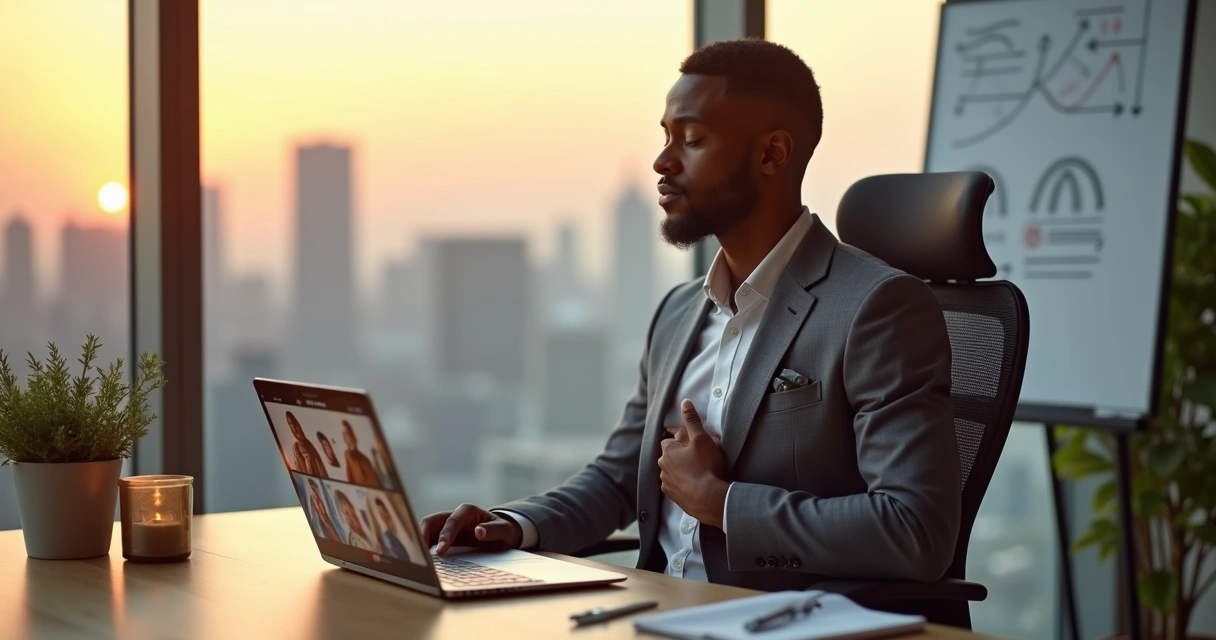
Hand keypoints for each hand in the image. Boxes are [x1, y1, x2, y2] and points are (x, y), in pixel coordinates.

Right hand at [419, 504, 523, 554]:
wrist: (501, 533)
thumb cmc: (502, 530)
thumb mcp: (504, 530)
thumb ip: (493, 530)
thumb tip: (479, 531)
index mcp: (467, 511)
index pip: (451, 521)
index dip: (445, 535)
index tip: (441, 550)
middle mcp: (453, 515)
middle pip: (431, 522)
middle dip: (423, 536)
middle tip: (421, 555)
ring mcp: (446, 526)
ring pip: (426, 530)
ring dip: (421, 543)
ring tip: (419, 559)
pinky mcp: (442, 536)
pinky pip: (429, 541)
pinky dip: (424, 549)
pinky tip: (424, 561)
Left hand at [658, 399, 728, 527]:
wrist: (708, 499)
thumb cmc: (706, 467)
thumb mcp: (701, 438)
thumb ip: (692, 420)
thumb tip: (685, 403)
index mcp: (668, 450)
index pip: (670, 439)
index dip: (681, 440)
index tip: (692, 443)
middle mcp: (663, 466)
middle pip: (671, 455)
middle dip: (681, 455)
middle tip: (698, 457)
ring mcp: (667, 482)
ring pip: (672, 471)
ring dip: (681, 470)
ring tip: (698, 472)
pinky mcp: (673, 496)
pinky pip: (676, 485)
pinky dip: (683, 484)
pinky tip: (694, 484)